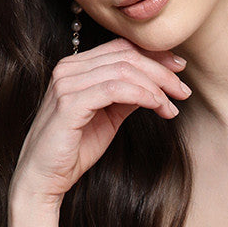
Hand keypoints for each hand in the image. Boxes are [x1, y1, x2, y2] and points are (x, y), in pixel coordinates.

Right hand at [9, 38, 191, 207]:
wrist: (44, 178)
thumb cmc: (74, 150)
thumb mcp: (109, 117)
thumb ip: (127, 97)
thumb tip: (156, 86)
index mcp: (76, 67)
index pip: (121, 48)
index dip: (154, 55)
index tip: (179, 69)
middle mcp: (69, 69)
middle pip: (126, 56)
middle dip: (162, 72)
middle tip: (183, 90)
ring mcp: (67, 84)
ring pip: (123, 70)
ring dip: (156, 87)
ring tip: (172, 106)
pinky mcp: (69, 104)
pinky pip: (115, 89)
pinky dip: (142, 95)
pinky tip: (158, 107)